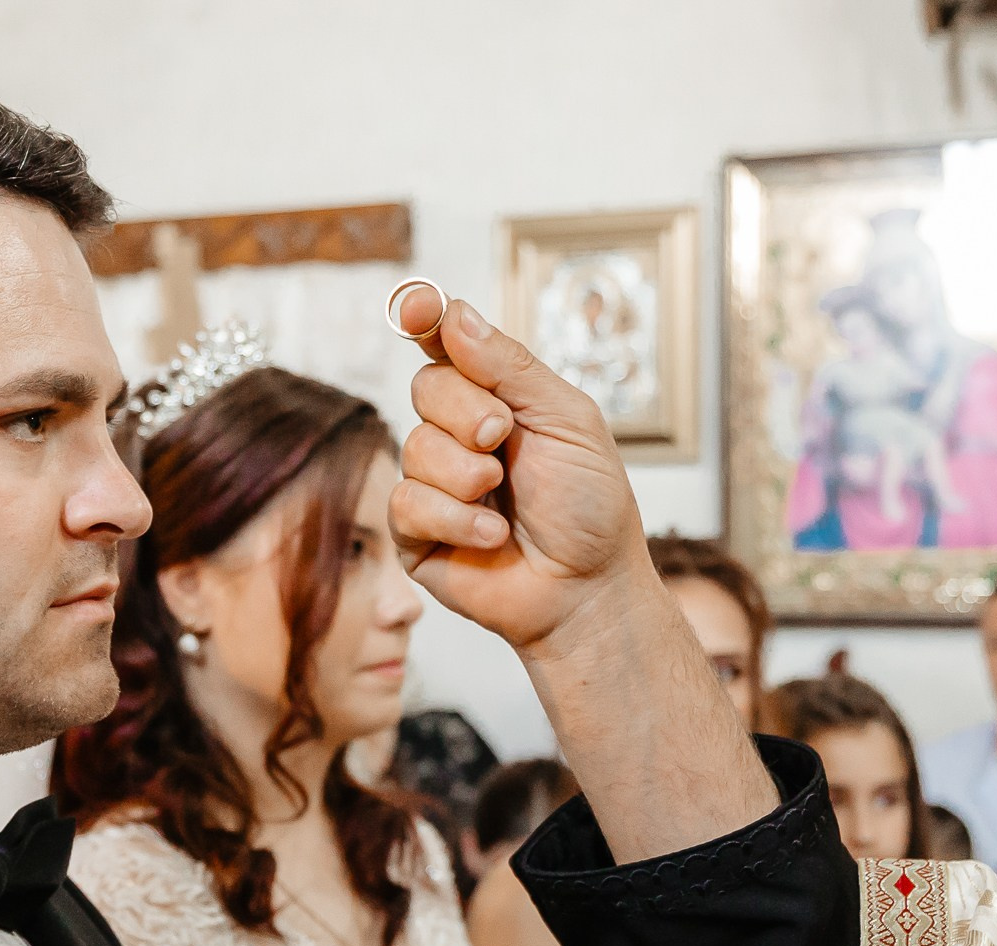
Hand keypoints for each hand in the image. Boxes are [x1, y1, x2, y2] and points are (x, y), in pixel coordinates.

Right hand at [387, 293, 652, 655]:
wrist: (588, 588)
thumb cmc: (589, 508)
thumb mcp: (567, 420)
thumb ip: (511, 367)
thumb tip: (454, 315)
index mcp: (498, 396)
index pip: (448, 343)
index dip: (426, 317)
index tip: (417, 307)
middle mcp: (459, 432)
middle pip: (426, 386)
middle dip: (468, 413)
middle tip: (504, 440)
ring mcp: (434, 482)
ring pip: (415, 447)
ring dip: (468, 475)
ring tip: (506, 502)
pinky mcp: (415, 532)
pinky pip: (406, 502)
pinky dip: (457, 518)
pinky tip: (493, 536)